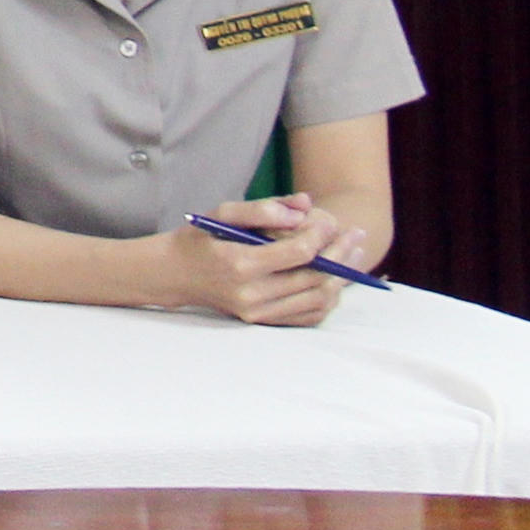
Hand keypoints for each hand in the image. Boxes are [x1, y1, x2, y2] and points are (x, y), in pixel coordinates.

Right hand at [168, 195, 368, 327]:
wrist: (173, 274)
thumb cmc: (198, 239)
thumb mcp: (221, 213)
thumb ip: (262, 207)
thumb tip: (304, 207)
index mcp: (240, 264)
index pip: (299, 252)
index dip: (322, 235)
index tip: (331, 220)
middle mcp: (252, 293)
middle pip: (315, 276)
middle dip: (341, 253)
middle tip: (356, 235)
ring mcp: (258, 312)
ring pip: (318, 298)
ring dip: (341, 276)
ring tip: (353, 255)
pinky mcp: (262, 322)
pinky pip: (308, 315)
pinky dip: (328, 297)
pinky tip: (335, 278)